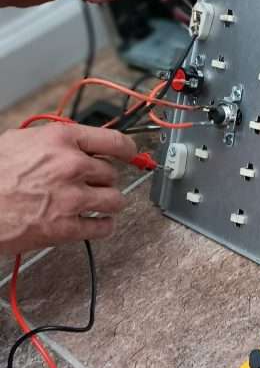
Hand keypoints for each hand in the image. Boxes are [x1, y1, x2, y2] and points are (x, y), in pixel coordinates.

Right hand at [0, 124, 136, 253]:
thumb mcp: (20, 140)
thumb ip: (52, 140)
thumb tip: (71, 142)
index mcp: (62, 139)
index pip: (113, 140)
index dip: (128, 149)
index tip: (132, 154)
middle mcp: (72, 166)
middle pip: (111, 173)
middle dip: (105, 179)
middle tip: (96, 184)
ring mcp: (72, 197)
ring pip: (114, 200)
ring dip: (110, 203)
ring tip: (102, 204)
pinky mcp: (66, 227)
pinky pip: (102, 227)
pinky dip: (104, 226)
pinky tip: (97, 223)